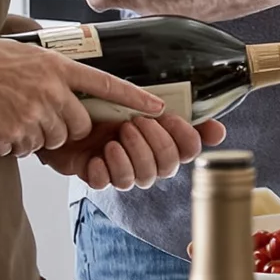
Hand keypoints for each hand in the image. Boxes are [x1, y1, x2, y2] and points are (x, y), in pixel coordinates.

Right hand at [0, 37, 163, 156]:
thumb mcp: (22, 52)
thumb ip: (49, 68)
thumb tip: (68, 85)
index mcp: (55, 65)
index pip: (106, 84)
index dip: (135, 99)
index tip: (158, 109)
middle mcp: (50, 88)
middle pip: (77, 124)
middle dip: (61, 127)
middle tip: (31, 114)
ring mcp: (33, 112)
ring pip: (52, 140)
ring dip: (32, 136)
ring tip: (5, 114)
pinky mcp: (14, 133)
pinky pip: (24, 149)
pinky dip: (9, 144)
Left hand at [42, 116, 229, 190]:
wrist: (61, 102)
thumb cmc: (103, 98)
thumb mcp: (139, 95)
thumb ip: (178, 108)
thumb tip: (218, 133)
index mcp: (162, 136)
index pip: (190, 150)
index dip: (184, 138)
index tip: (169, 118)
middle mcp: (147, 156)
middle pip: (168, 167)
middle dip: (154, 144)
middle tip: (134, 123)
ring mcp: (124, 167)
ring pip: (143, 178)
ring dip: (131, 155)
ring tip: (114, 137)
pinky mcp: (97, 174)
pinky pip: (109, 184)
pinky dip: (105, 169)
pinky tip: (97, 155)